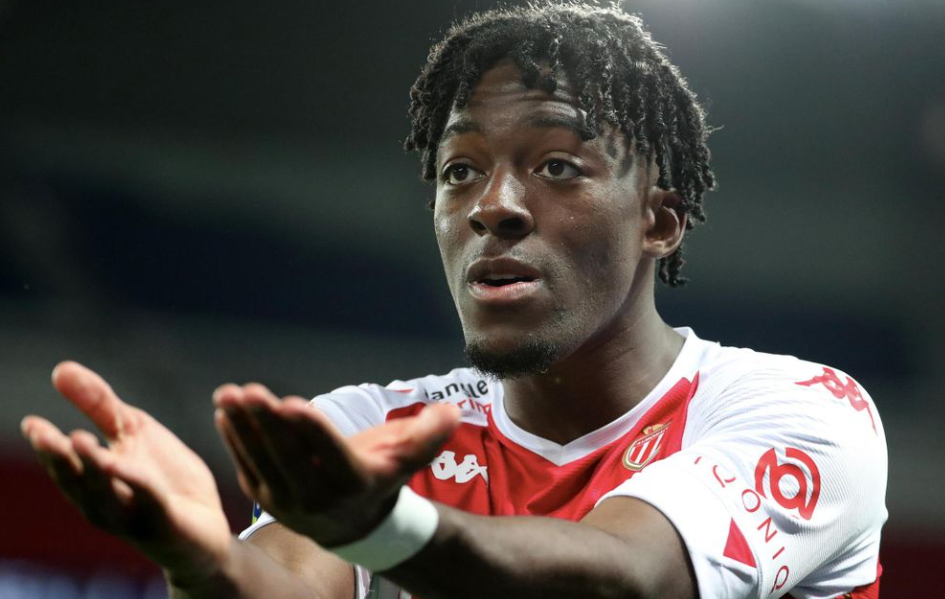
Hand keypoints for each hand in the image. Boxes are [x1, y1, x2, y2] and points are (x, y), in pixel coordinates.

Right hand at [21, 362, 231, 583]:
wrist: (207, 524)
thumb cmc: (163, 478)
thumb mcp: (134, 431)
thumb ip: (98, 404)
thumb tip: (60, 369)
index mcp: (93, 481)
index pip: (64, 464)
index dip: (47, 446)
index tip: (32, 423)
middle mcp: (104, 504)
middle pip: (77, 481)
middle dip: (59, 458)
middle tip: (42, 434)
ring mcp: (132, 516)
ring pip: (106, 494)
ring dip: (92, 468)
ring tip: (79, 440)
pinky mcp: (164, 522)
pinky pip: (147, 500)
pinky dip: (133, 482)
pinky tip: (122, 463)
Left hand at [214, 384, 459, 546]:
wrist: (354, 525)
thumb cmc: (379, 477)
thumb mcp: (407, 458)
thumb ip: (429, 434)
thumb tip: (454, 410)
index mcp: (353, 482)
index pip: (329, 453)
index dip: (310, 429)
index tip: (291, 403)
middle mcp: (317, 497)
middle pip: (288, 456)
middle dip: (266, 423)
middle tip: (249, 393)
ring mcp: (286, 501)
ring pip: (261, 461)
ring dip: (242, 427)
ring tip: (228, 396)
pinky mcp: (264, 498)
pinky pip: (246, 466)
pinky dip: (233, 440)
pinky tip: (224, 412)